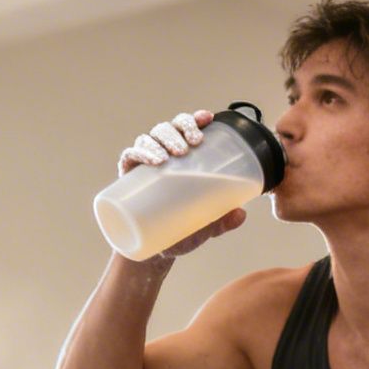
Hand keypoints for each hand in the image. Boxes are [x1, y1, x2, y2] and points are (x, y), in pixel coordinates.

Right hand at [114, 109, 246, 259]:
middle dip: (180, 129)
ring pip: (150, 137)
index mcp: (180, 158)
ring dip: (162, 140)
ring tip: (172, 155)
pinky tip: (153, 160)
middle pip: (168, 128)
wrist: (152, 249)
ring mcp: (143, 164)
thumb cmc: (179, 231)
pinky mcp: (127, 176)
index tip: (206, 119)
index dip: (194, 119)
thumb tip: (241, 215)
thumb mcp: (203, 227)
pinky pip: (130, 155)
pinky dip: (140, 153)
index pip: (185, 129)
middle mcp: (161, 154)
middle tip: (191, 145)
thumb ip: (221, 221)